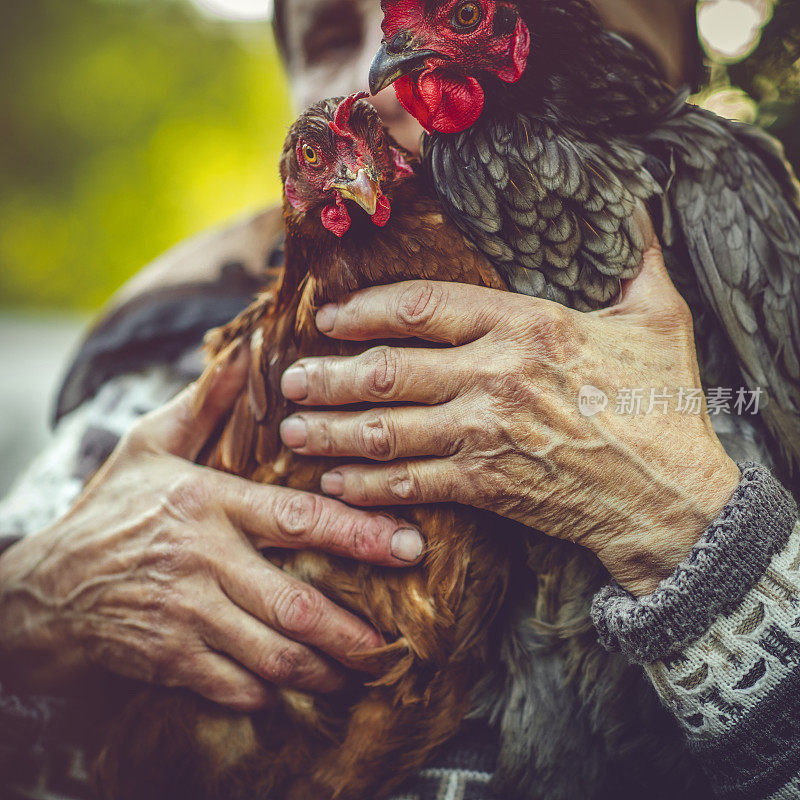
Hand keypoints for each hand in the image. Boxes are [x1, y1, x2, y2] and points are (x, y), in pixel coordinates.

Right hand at [0, 346, 422, 707]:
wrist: (45, 586)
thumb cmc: (110, 510)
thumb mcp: (150, 446)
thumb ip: (204, 406)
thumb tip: (243, 354)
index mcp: (210, 503)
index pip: (299, 517)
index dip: (360, 533)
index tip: (409, 546)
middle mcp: (204, 560)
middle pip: (295, 602)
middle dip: (352, 628)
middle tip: (393, 642)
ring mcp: (186, 614)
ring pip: (273, 653)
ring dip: (322, 669)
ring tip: (357, 671)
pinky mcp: (169, 658)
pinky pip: (234, 686)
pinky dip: (270, 692)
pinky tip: (294, 688)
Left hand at [279, 243, 740, 595]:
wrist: (672, 496)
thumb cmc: (666, 406)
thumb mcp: (659, 318)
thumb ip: (638, 259)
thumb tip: (637, 209)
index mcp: (527, 326)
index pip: (423, 307)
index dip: (367, 310)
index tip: (331, 317)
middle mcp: (495, 376)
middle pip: (389, 370)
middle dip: (330, 376)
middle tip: (290, 380)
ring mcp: (486, 434)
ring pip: (388, 429)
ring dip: (332, 431)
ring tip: (293, 430)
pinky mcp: (486, 485)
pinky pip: (412, 483)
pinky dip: (368, 485)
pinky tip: (335, 484)